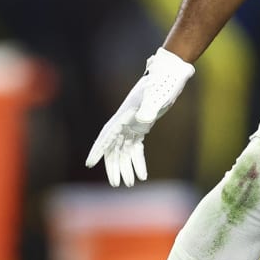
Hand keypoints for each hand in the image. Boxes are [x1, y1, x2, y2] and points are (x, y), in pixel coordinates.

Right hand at [86, 48, 194, 185]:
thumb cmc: (162, 84)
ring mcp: (132, 125)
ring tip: (130, 184)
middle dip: (113, 166)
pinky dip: (138, 162)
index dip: (98, 150)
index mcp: (124, 115)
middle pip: (114, 148)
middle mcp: (124, 121)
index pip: (107, 135)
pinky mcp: (141, 128)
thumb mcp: (156, 96)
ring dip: (126, 167)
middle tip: (116, 185)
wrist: (170, 75)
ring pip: (124, 151)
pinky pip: (136, 148)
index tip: (90, 163)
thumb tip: (143, 121)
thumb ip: (148, 108)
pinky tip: (142, 175)